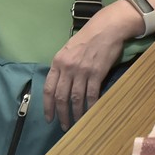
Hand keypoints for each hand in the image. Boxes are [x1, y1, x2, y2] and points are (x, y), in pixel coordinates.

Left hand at [45, 6, 129, 129]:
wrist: (106, 29)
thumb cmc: (87, 38)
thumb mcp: (68, 50)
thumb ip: (62, 67)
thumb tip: (59, 85)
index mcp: (58, 62)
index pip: (48, 88)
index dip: (48, 106)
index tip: (49, 118)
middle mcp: (67, 68)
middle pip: (60, 97)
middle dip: (61, 114)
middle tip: (64, 126)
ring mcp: (82, 71)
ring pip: (75, 98)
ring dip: (75, 113)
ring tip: (76, 123)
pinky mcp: (96, 73)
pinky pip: (92, 94)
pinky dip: (90, 106)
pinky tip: (90, 114)